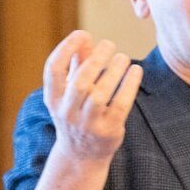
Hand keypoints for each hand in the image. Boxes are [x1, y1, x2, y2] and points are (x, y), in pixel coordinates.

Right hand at [43, 31, 142, 162]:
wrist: (81, 155)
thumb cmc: (77, 113)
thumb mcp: (70, 92)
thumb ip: (77, 65)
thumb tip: (85, 37)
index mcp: (53, 98)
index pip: (53, 69)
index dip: (66, 48)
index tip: (82, 34)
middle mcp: (67, 112)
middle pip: (80, 82)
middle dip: (95, 59)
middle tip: (109, 44)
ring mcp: (87, 124)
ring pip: (99, 95)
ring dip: (113, 72)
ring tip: (123, 57)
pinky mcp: (108, 131)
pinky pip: (120, 105)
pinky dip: (129, 86)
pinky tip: (135, 71)